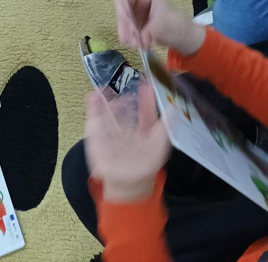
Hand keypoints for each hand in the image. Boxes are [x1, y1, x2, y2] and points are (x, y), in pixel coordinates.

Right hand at [84, 88, 169, 203]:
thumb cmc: (145, 165)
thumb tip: (175, 106)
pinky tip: (93, 96)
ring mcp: (112, 131)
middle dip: (124, 98)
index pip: (145, 111)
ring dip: (106, 99)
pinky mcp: (98, 136)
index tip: (147, 84)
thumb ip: (166, 126)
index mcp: (143, 129)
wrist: (128, 184)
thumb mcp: (159, 144)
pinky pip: (94, 119)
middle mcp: (127, 127)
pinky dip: (92, 107)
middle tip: (124, 84)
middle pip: (124, 108)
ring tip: (105, 87)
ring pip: (108, 111)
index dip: (146, 99)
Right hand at [116, 0, 204, 56]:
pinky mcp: (139, 21)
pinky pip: (127, 26)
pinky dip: (129, 35)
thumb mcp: (159, 27)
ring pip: (124, 17)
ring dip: (126, 31)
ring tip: (135, 44)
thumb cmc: (177, 26)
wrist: (187, 38)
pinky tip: (137, 44)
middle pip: (122, 4)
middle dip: (124, 21)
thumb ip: (142, 32)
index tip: (125, 16)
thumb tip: (128, 40)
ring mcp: (139, 9)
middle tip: (129, 37)